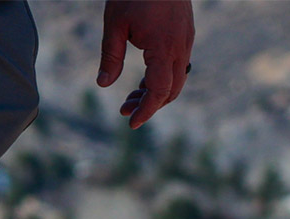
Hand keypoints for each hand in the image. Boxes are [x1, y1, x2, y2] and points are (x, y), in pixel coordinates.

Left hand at [97, 0, 193, 129]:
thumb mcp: (114, 24)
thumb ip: (111, 56)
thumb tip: (104, 84)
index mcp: (164, 48)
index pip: (160, 91)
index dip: (147, 110)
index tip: (131, 123)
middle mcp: (181, 46)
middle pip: (171, 89)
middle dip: (149, 105)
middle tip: (124, 111)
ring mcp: (186, 39)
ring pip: (177, 78)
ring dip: (155, 92)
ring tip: (130, 99)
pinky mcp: (184, 33)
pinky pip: (177, 64)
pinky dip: (162, 78)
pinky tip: (142, 81)